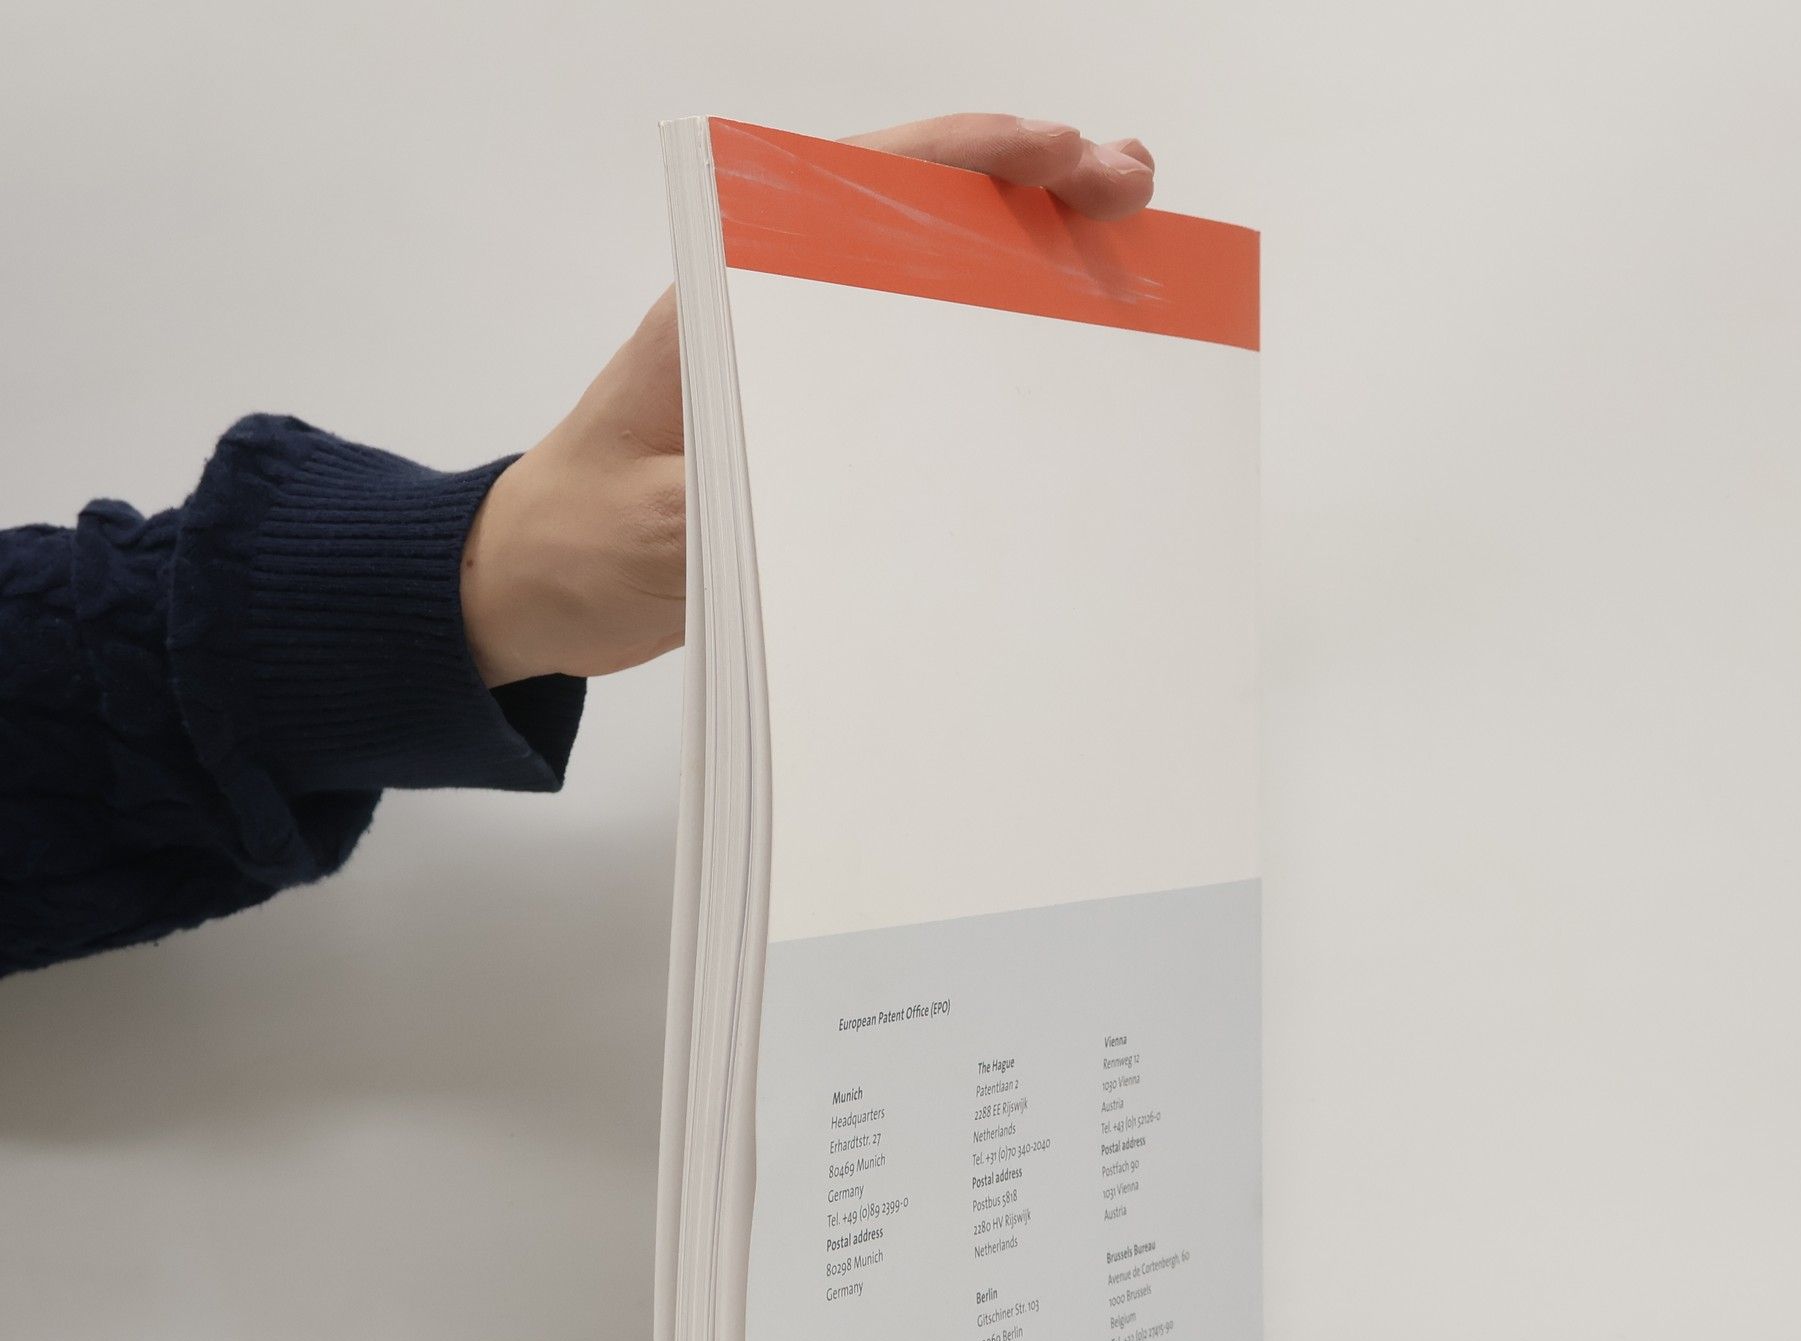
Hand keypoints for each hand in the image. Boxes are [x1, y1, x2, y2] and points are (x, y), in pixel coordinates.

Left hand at [460, 115, 1156, 687]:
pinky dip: (986, 366)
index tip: (1058, 152)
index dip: (964, 157)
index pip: (853, 189)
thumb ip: (736, 496)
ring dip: (1022, 274)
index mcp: (722, 303)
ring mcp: (796, 374)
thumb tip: (846, 489)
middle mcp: (768, 317)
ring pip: (926, 297)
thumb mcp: (650, 526)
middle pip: (913, 225)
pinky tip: (1055, 377)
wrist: (530, 589)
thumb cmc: (571, 541)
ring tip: (1124, 267)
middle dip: (1028, 196)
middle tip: (1131, 191)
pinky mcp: (812, 434)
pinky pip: (913, 383)